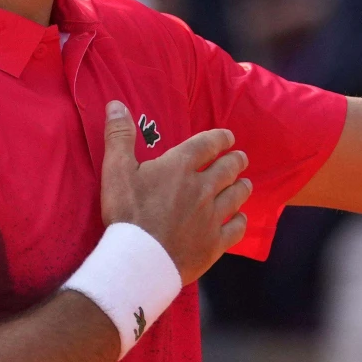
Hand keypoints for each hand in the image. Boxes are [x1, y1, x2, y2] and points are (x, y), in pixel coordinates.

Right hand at [99, 102, 250, 284]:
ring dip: (242, 187)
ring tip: (245, 183)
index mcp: (181, 166)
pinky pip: (236, 228)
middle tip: (240, 158)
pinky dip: (240, 221)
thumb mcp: (116, 170)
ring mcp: (212, 216)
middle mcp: (203, 187)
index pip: (208, 144)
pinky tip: (241, 218)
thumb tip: (116, 103)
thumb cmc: (127, 213)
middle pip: (228, 168)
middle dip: (236, 161)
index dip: (221, 138)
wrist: (140, 258)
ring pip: (236, 195)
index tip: (228, 137)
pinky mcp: (215, 242)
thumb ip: (119, 136)